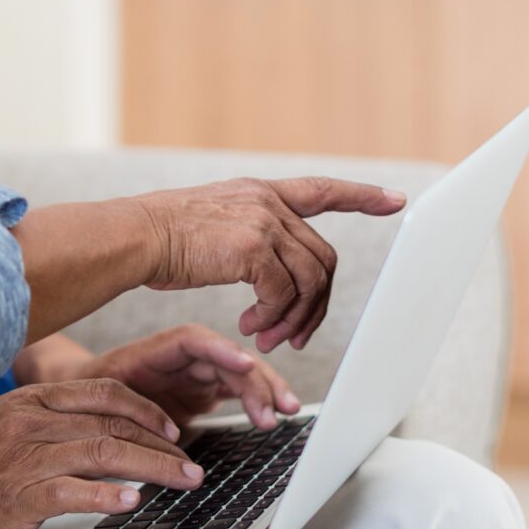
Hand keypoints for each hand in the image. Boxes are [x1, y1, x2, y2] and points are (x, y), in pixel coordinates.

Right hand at [0, 379, 200, 528]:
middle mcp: (30, 422)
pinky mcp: (16, 495)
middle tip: (192, 465)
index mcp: (32, 400)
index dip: (146, 409)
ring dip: (152, 468)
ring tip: (182, 482)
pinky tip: (131, 502)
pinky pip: (71, 491)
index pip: (104, 393)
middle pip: (112, 424)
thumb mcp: (6, 426)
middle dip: (162, 445)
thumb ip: (50, 422)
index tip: (173, 429)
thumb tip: (104, 432)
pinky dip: (106, 495)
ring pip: (102, 453)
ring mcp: (23, 457)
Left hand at [79, 324, 298, 428]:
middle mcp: (182, 359)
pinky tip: (276, 413)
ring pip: (239, 374)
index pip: (195, 342)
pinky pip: (238, 390)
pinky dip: (258, 400)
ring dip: (266, 390)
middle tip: (276, 408)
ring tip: (287, 411)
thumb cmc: (90, 396)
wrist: (81, 404)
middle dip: (256, 379)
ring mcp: (195, 374)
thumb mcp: (102, 399)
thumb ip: (130, 412)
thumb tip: (160, 436)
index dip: (222, 350)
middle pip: (227, 359)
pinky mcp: (203, 392)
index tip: (245, 364)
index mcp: (156, 351)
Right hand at [132, 177, 403, 352]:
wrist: (133, 237)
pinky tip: (251, 328)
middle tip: (293, 337)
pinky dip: (274, 318)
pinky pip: (284, 293)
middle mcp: (267, 202)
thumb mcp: (210, 225)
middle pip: (322, 258)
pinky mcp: (253, 247)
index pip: (321, 189)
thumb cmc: (158, 241)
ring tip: (267, 340)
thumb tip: (268, 276)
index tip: (395, 200)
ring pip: (309, 280)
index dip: (361, 195)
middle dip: (316, 305)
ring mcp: (263, 221)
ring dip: (294, 319)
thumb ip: (246, 237)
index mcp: (258, 193)